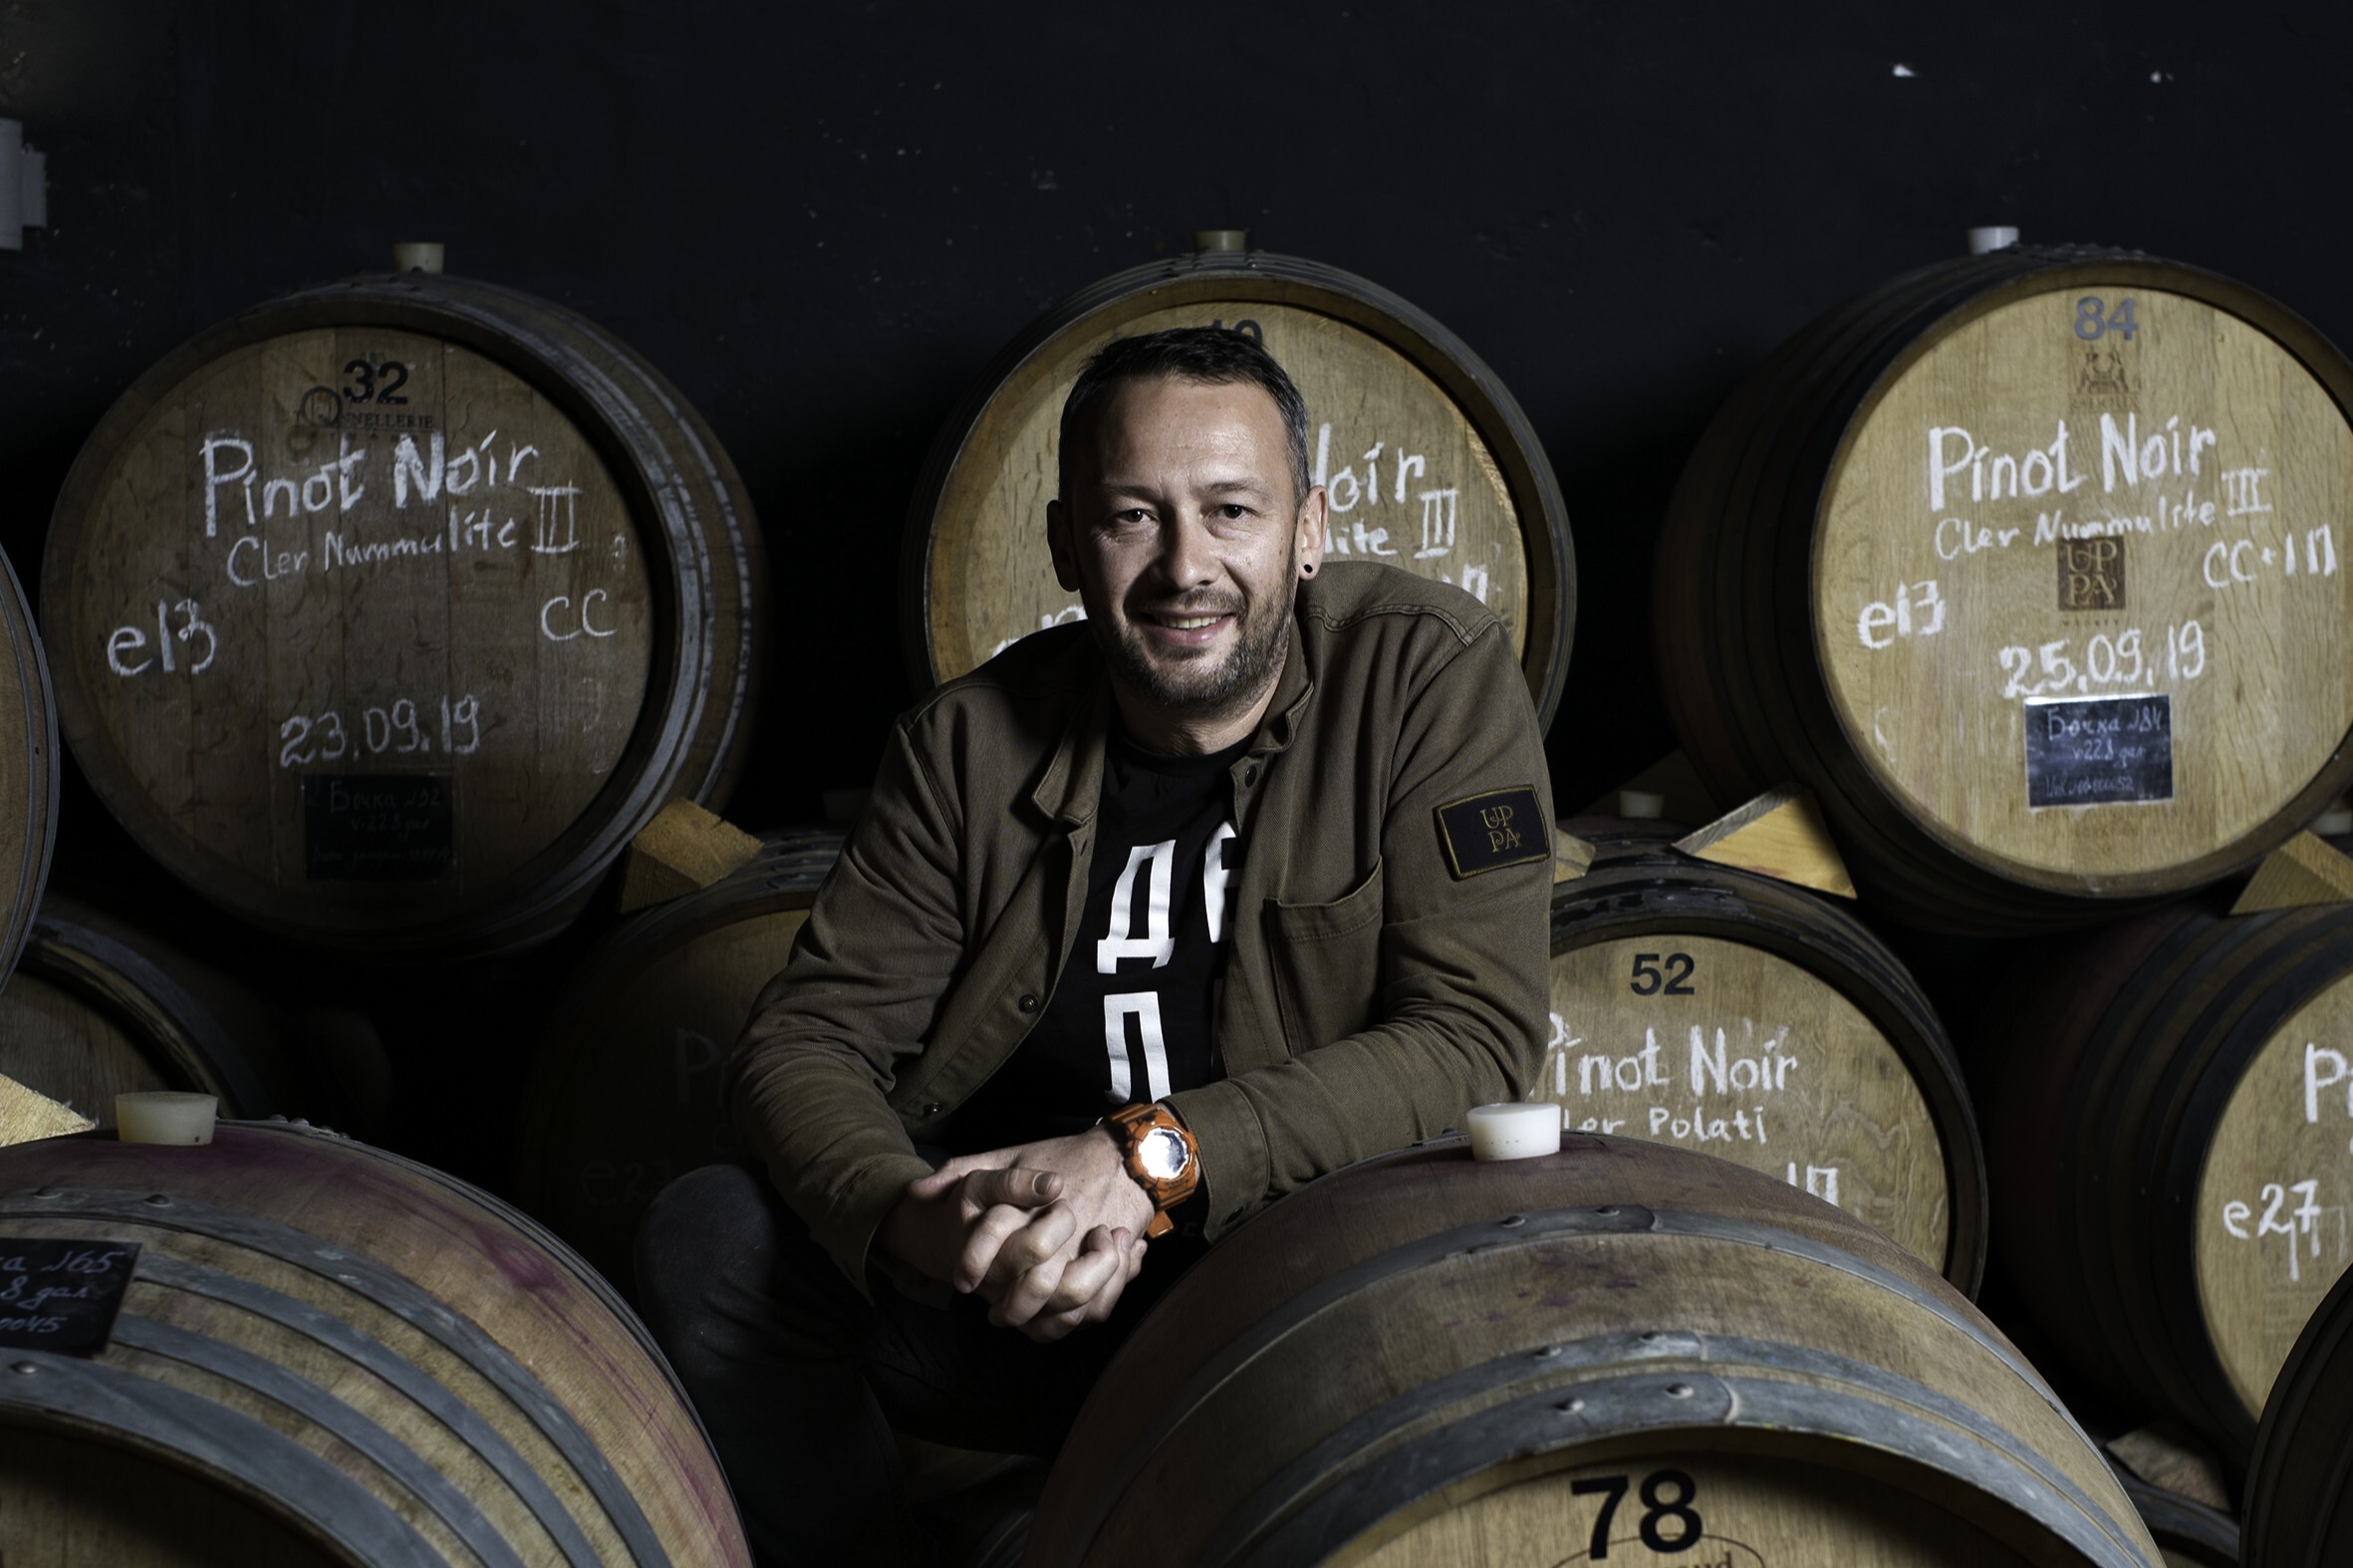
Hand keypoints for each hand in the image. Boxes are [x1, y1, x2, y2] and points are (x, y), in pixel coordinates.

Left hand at [878, 1129, 1155, 1337]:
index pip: (1002, 1244)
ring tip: (1021, 1319)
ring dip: (1043, 1320)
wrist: (1126, 1156)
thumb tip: (916, 1193)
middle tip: (996, 1315)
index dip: (975, 1266)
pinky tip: (1053, 1317)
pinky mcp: (1115, 1268)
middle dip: (1014, 1308)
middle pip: (1040, 1289)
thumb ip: (963, 1170)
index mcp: (1038, 1208)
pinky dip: (1074, 1320)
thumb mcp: (1011, 1152)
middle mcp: (1069, 1237)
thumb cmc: (1064, 1154)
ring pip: (1069, 1307)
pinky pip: (1096, 1310)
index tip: (963, 1282)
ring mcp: (1095, 1256)